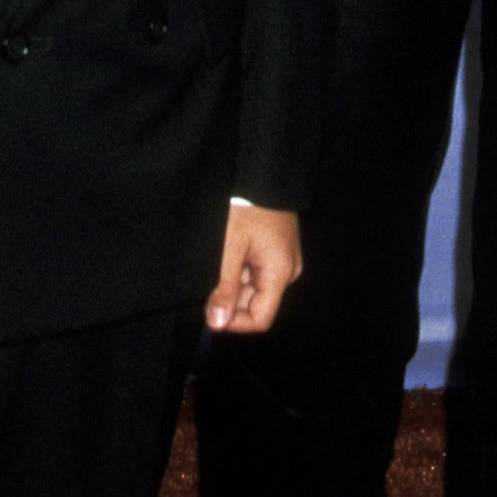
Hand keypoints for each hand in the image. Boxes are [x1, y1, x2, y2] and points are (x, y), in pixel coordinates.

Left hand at [207, 205, 301, 334]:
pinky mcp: (277, 251)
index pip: (260, 319)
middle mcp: (287, 271)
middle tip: (209, 277)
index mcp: (280, 273)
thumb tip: (217, 323)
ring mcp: (283, 260)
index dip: (233, 321)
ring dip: (232, 282)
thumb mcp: (229, 247)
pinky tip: (228, 251)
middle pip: (256, 303)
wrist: (262, 173)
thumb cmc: (246, 205)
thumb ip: (224, 287)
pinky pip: (256, 272)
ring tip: (220, 257)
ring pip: (254, 288)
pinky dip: (238, 269)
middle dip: (230, 298)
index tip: (209, 310)